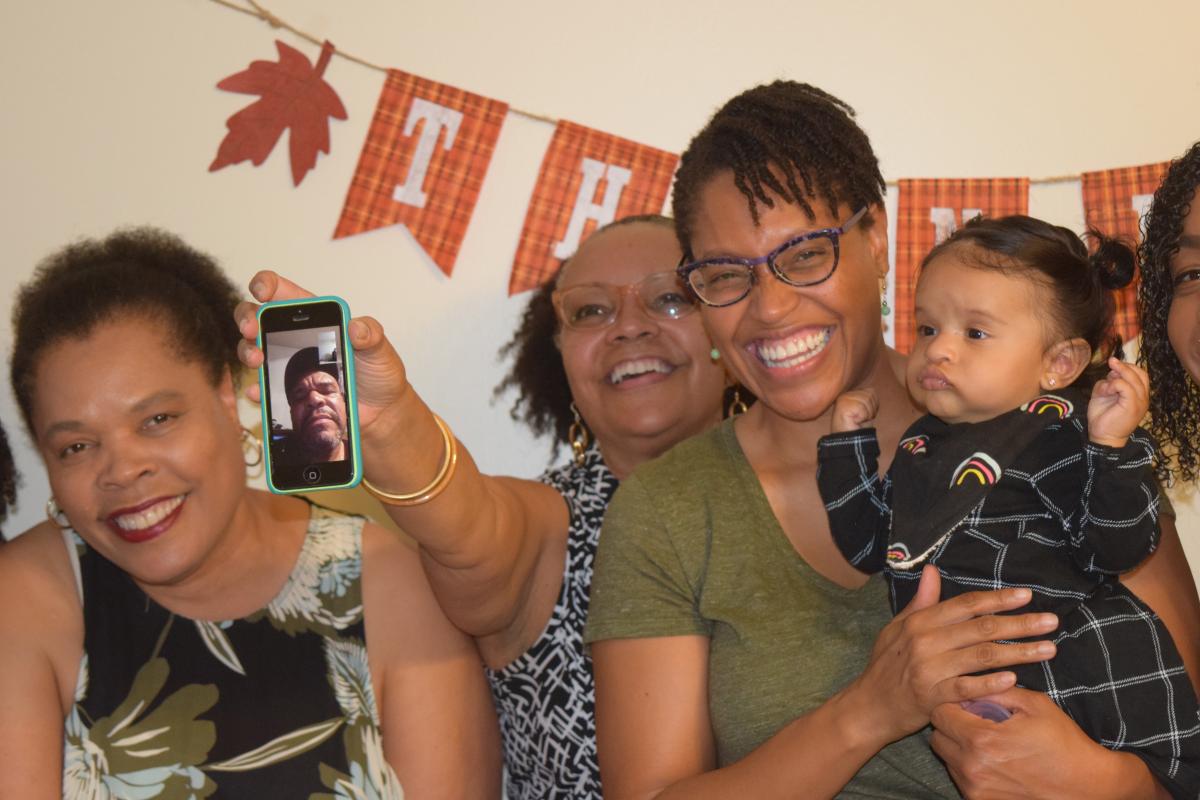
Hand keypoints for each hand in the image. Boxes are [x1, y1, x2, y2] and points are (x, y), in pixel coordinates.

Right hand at [234, 270, 410, 432]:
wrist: (381, 411)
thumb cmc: (379, 372)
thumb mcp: (380, 348)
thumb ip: (371, 334)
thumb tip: (356, 328)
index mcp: (316, 318)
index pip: (284, 293)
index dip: (267, 284)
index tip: (261, 291)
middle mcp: (295, 337)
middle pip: (256, 317)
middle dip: (247, 317)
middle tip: (251, 330)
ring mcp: (287, 363)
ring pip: (252, 349)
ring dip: (247, 351)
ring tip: (257, 360)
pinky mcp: (286, 390)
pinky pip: (263, 388)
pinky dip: (257, 389)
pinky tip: (258, 391)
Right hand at [832, 389, 878, 432]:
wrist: (848, 441)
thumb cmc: (857, 427)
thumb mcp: (865, 410)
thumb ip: (868, 398)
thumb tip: (873, 390)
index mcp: (850, 394)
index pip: (871, 391)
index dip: (873, 405)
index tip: (866, 415)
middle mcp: (845, 395)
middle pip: (870, 394)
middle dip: (871, 409)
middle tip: (862, 419)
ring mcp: (843, 400)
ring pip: (867, 400)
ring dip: (867, 414)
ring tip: (858, 420)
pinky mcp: (843, 406)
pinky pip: (862, 408)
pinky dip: (862, 417)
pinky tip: (855, 421)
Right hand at [850, 566, 1057, 742]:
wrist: (868, 707)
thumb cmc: (886, 665)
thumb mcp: (896, 628)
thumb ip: (921, 602)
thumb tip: (933, 571)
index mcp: (919, 622)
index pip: (966, 605)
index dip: (998, 599)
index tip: (1027, 596)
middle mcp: (925, 642)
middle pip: (981, 628)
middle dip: (1020, 623)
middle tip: (1051, 621)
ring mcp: (929, 670)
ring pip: (981, 656)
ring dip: (1019, 651)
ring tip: (1048, 649)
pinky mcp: (933, 697)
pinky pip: (967, 688)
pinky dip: (990, 683)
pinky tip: (1014, 679)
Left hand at [930, 687, 1162, 799]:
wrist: (1088, 786)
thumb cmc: (1063, 743)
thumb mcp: (1034, 705)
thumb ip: (996, 690)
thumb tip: (971, 685)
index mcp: (981, 739)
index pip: (939, 713)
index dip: (952, 704)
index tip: (968, 704)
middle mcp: (972, 767)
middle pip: (937, 738)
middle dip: (951, 726)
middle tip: (975, 722)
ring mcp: (976, 789)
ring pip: (947, 760)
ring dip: (958, 748)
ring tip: (988, 743)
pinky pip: (961, 779)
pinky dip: (970, 769)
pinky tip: (995, 762)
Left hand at [1087, 358, 1148, 448]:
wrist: (1103, 437)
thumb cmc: (1103, 417)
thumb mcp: (1104, 395)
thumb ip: (1109, 383)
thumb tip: (1111, 373)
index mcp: (1139, 395)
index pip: (1142, 374)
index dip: (1129, 367)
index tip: (1113, 367)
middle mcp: (1143, 398)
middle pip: (1141, 373)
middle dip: (1124, 366)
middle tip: (1111, 363)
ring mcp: (1140, 402)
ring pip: (1133, 377)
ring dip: (1116, 375)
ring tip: (1106, 386)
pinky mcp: (1133, 405)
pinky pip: (1125, 386)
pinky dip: (1113, 384)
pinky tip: (1106, 391)